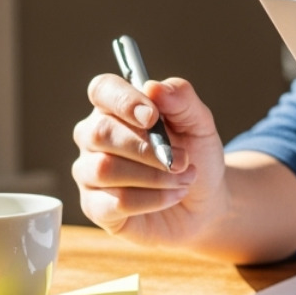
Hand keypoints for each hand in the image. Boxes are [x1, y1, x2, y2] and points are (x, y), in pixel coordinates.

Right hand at [72, 74, 229, 247]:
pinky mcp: (95, 207)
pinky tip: (174, 195)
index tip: (152, 117)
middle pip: (99, 133)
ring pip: (104, 169)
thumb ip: (181, 100)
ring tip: (185, 178)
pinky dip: (152, 199)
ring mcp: (90, 173)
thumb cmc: (196, 156)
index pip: (102, 90)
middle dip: (147, 148)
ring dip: (154, 176)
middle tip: (183, 159)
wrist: (205, 200)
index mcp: (116, 108)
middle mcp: (94, 137)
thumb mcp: (199, 123)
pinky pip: (114, 202)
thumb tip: (154, 87)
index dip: (123, 101)